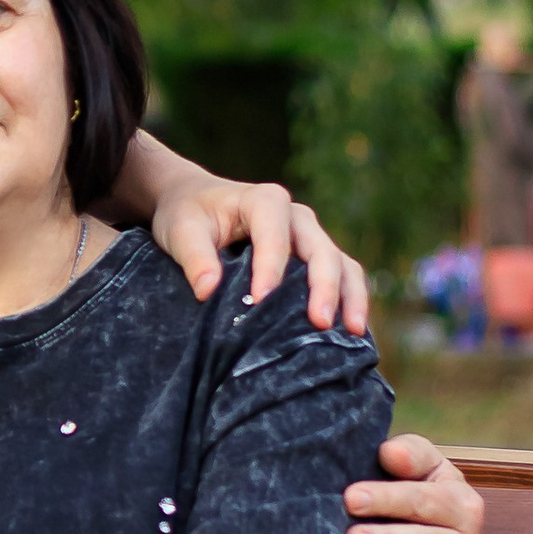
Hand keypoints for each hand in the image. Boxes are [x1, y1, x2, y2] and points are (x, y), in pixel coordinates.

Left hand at [149, 173, 369, 336]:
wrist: (194, 202)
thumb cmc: (188, 215)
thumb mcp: (181, 230)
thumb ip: (194, 257)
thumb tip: (207, 290)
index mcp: (265, 202)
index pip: (274, 238)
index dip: (270, 270)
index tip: (259, 301)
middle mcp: (296, 217)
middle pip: (321, 251)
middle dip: (323, 287)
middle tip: (319, 324)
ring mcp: (310, 237)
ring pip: (342, 263)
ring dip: (349, 297)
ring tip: (351, 331)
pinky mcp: (313, 257)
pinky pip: (341, 276)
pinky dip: (348, 301)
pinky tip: (350, 331)